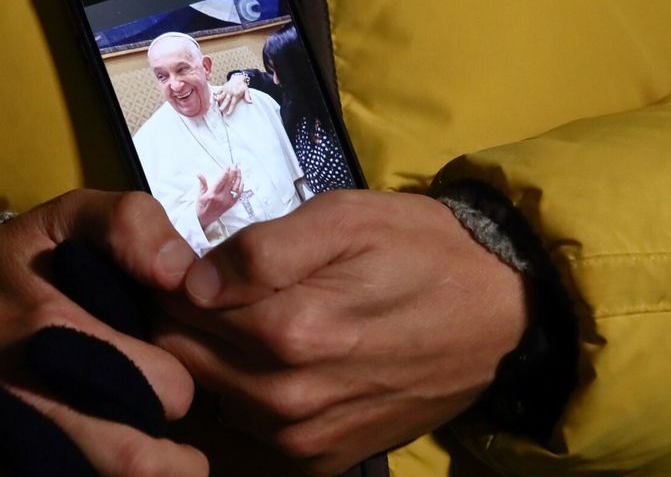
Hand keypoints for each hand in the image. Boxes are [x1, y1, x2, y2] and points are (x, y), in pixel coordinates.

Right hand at [0, 189, 206, 475]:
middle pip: (132, 461)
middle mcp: (26, 392)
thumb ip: (129, 224)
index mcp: (55, 328)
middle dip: (167, 455)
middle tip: (169, 440)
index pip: (163, 388)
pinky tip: (89, 462)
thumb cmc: (6, 265)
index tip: (170, 377)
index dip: (179, 387)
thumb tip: (181, 273)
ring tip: (145, 461)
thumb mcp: (63, 219)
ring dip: (130, 475)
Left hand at [151, 190, 527, 474]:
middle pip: (184, 360)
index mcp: (290, 331)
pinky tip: (272, 361)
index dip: (170, 279)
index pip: (178, 309)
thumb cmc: (419, 249)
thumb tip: (190, 280)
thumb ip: (260, 249)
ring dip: (211, 361)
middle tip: (206, 287)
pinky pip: (251, 432)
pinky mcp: (325, 459)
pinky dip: (245, 398)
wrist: (500, 314)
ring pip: (213, 398)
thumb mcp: (343, 217)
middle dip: (181, 321)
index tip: (180, 260)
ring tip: (242, 319)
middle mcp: (288, 398)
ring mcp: (305, 439)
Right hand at [196, 167, 241, 229]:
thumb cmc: (202, 207)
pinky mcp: (231, 204)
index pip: (222, 179)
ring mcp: (228, 201)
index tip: (227, 166)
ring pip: (236, 187)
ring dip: (238, 177)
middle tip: (235, 166)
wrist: (205, 219)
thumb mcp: (200, 195)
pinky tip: (241, 181)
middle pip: (230, 181)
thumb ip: (202, 183)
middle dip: (233, 172)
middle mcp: (221, 197)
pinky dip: (241, 187)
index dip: (226, 171)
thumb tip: (199, 174)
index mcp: (213, 194)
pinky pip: (239, 194)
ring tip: (239, 171)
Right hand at [214, 74, 251, 114]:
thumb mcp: (246, 90)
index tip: (228, 114)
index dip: (230, 109)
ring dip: (218, 98)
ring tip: (215, 102)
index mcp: (236, 94)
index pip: (233, 103)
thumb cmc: (242, 85)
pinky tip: (214, 96)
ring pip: (221, 95)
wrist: (238, 77)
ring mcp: (226, 89)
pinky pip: (219, 90)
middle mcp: (230, 92)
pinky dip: (217, 93)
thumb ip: (247, 96)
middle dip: (223, 105)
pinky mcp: (223, 87)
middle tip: (220, 110)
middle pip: (226, 100)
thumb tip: (250, 102)